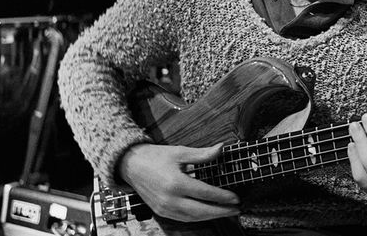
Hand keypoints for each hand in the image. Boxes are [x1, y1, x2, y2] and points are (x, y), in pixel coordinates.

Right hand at [118, 143, 239, 221]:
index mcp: (176, 183)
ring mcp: (164, 207)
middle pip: (201, 210)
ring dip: (211, 216)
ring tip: (225, 212)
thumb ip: (202, 154)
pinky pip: (182, 218)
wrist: (131, 165)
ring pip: (193, 218)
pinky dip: (197, 218)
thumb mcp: (180, 152)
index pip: (205, 193)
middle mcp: (170, 199)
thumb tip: (221, 148)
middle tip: (236, 210)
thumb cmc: (155, 157)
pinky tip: (207, 213)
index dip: (223, 197)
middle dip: (221, 211)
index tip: (236, 198)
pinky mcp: (160, 211)